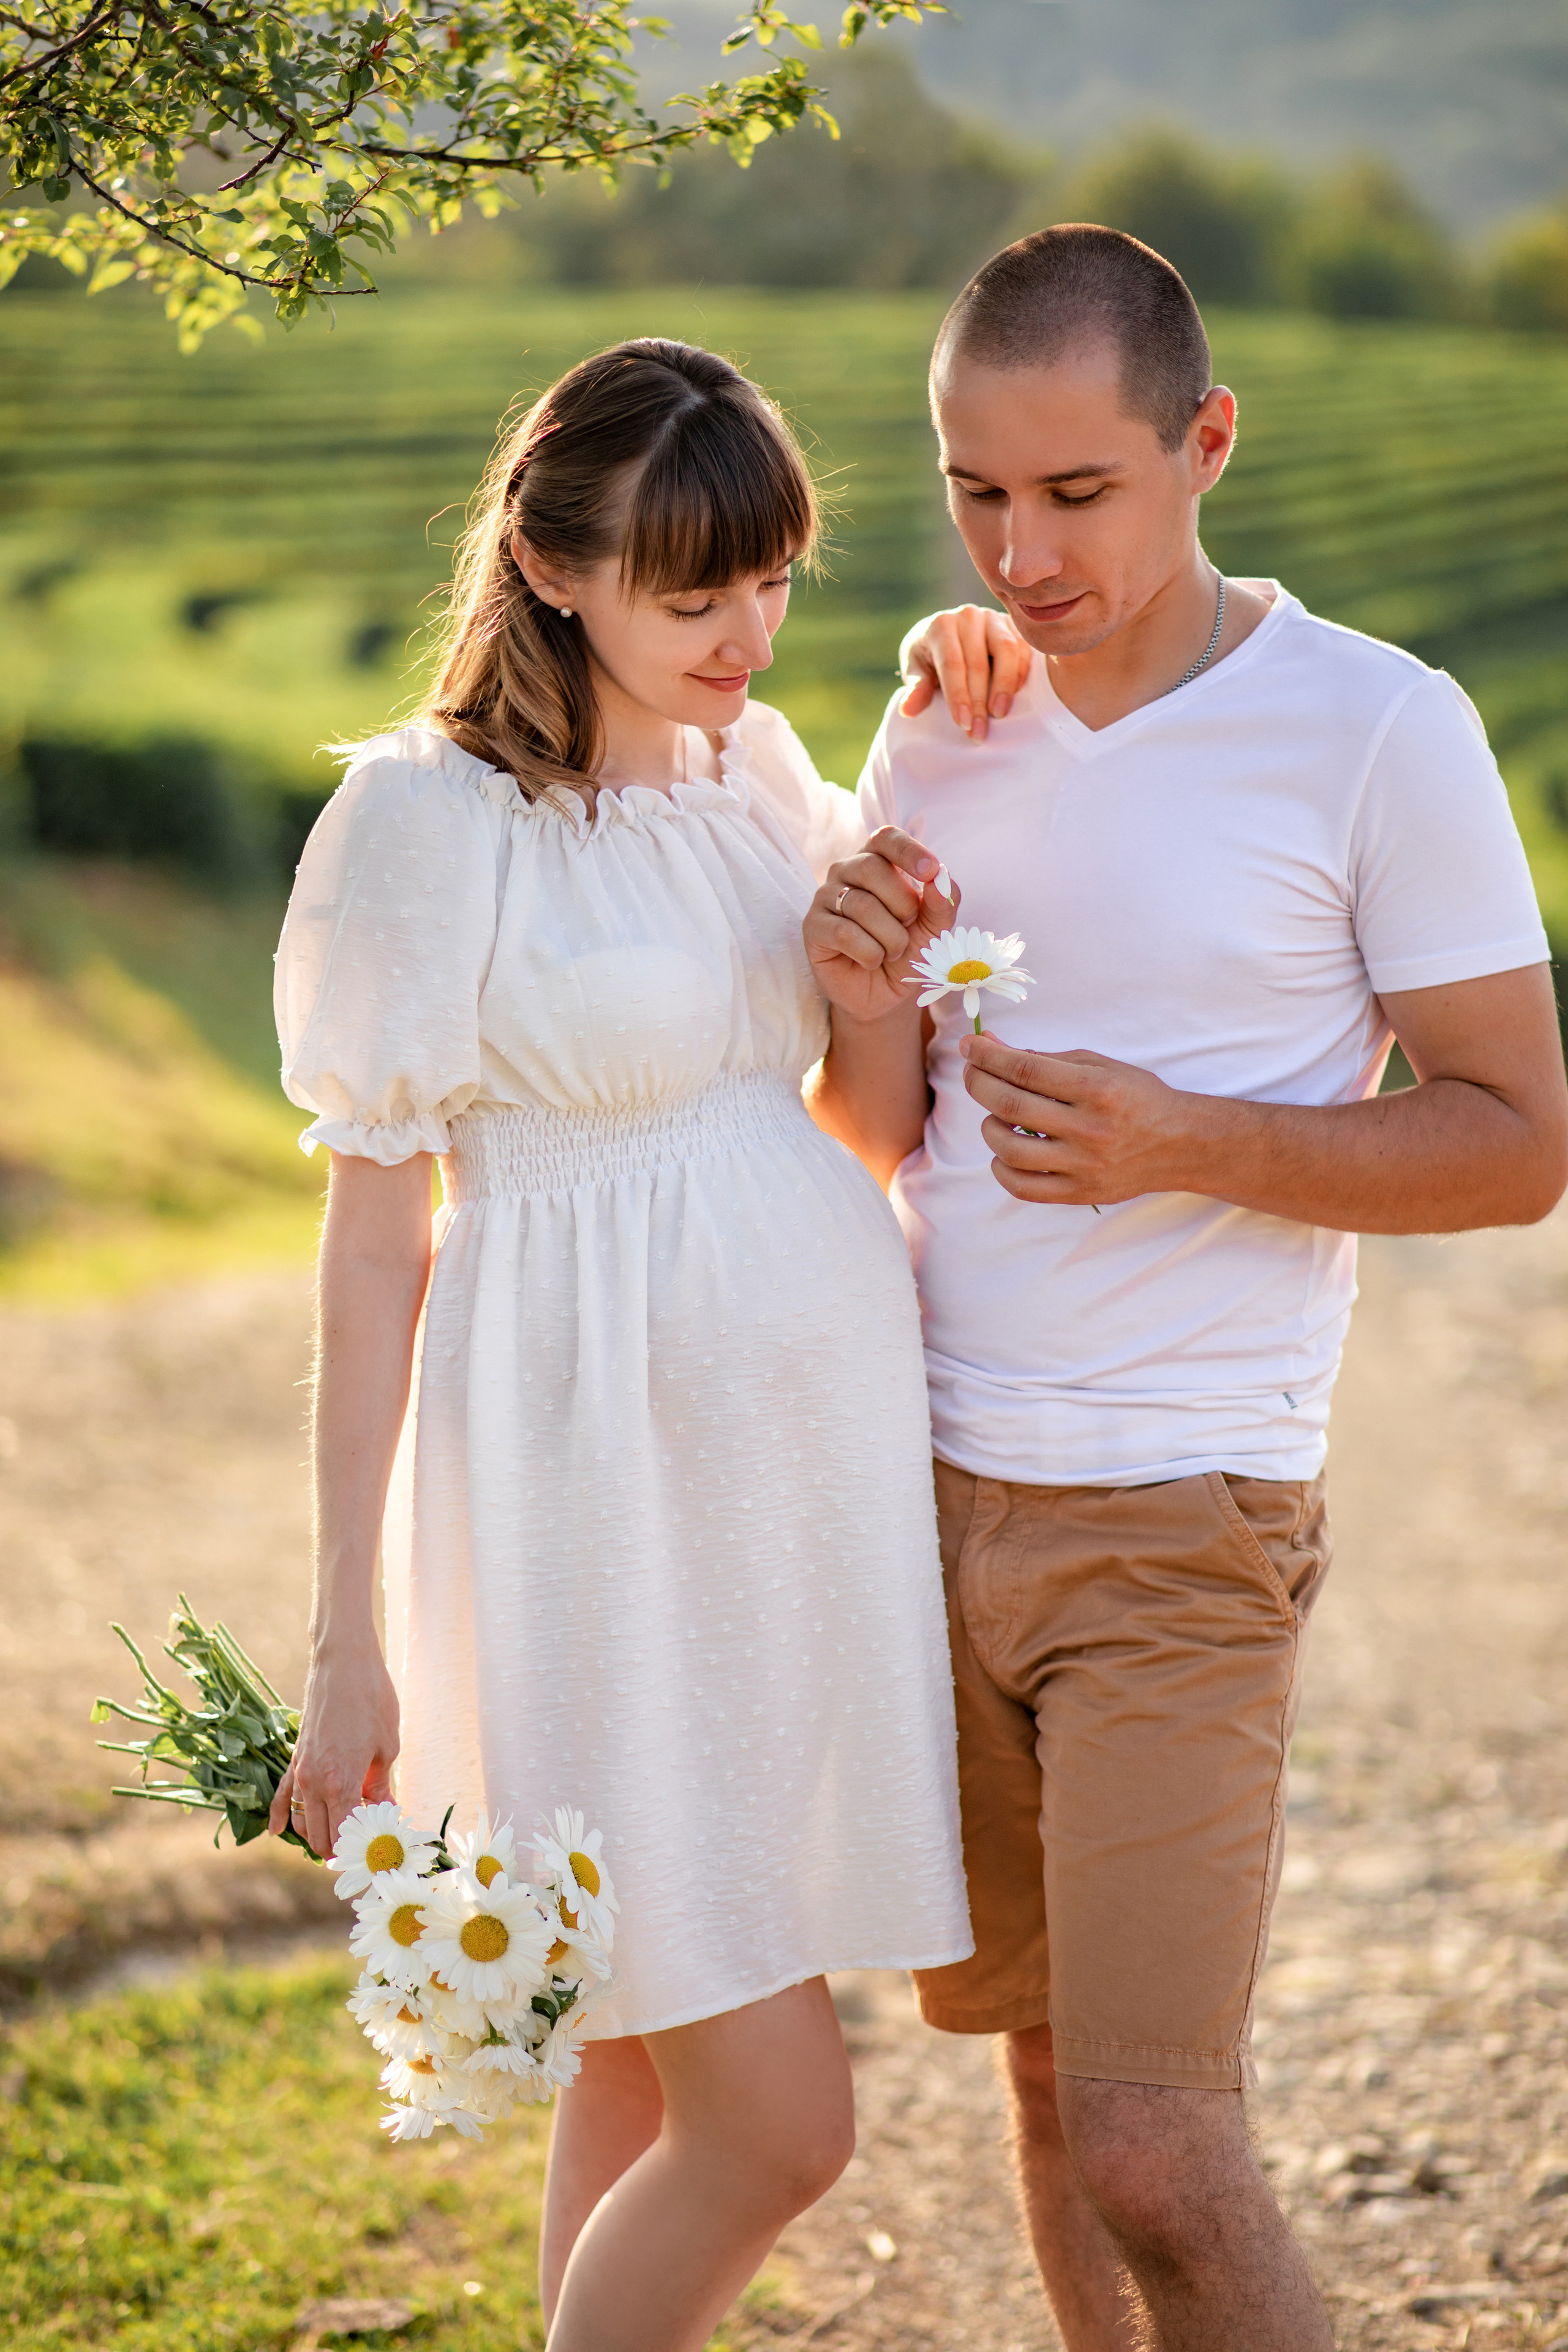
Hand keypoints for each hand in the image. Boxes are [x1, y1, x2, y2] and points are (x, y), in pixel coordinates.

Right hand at [268, 1637, 399, 1859]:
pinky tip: (277, 1830)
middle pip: (320, 1836)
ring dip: (318, 1833)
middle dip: (341, 1847)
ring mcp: (300, 1770)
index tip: (377, 1851)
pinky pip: (282, 1795)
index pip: (343, 1836)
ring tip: (341, 1837)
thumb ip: (380, 1785)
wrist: (343, 1661)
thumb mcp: (387, 1746)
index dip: (360, 1849)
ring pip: (302, 1820)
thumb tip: (385, 1810)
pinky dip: (281, 1815)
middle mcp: (314, 1782)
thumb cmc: (372, 1698)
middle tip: (365, 1845)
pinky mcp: (295, 1757)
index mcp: (341, 1782)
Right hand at [806, 825, 959, 1024]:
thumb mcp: (934, 928)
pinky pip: (844, 933)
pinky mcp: (813, 927)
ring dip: (890, 937)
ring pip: (861, 905)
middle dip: (902, 904)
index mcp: (877, 860)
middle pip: (873, 868)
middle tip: (908, 927)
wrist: (883, 994)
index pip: (886, 838)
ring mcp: (825, 897)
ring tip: (892, 952)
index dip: (908, 851)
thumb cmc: (906, 952)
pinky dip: (869, 953)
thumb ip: (942, 901)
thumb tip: (941, 876)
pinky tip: (872, 961)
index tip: (930, 871)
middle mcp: (846, 871)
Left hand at [901, 604, 1032, 741]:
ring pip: (1006, 651)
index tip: (963, 724)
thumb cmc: (930, 656)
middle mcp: (968, 616)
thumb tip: (907, 710)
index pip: (952, 663)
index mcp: (940, 625)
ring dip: (1004, 687)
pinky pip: (1022, 649)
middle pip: (978, 663)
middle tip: (978, 733)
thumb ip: (916, 689)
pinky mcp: (1012, 625)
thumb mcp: (916, 670)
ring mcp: (992, 618)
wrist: (948, 634)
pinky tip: (1012, 698)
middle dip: (978, 702)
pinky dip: (1020, 675)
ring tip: (998, 715)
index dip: (958, 695)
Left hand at [962, 1033, 1212, 1204]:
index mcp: (1096, 1089)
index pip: (1026, 1069)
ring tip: (994, 1116)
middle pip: (1010, 1105)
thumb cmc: (1136, 1098)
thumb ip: (1046, 1059)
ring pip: (1010, 1149)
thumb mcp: (1100, 1066)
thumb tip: (993, 1047)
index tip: (970, 1046)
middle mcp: (1089, 1128)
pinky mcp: (1081, 1193)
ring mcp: (1084, 1166)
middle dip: (979, 1083)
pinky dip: (1001, 1169)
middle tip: (972, 1072)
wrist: (1180, 1145)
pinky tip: (1003, 1153)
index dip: (989, 1056)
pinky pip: (1023, 1188)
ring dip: (988, 1127)